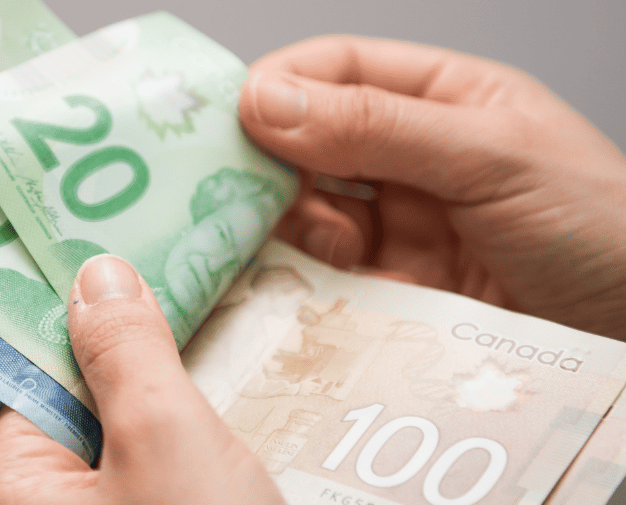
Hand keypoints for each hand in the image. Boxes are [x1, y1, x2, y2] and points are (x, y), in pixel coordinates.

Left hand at [0, 255, 283, 504]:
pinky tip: (236, 401)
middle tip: (186, 283)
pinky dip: (194, 431)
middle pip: (89, 394)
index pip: (35, 370)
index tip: (115, 256)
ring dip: (177, 391)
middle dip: (139, 350)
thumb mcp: (162, 441)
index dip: (78, 311)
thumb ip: (126, 352)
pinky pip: (162, 458)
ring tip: (226, 333)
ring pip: (134, 426)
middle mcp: (49, 500)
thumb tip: (99, 277)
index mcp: (16, 486)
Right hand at [239, 35, 625, 339]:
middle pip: (309, 141)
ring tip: (302, 239)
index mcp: (440, 98)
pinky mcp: (389, 287)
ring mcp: (397, 224)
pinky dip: (305, 273)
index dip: (280, 85)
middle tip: (238, 185)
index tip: (231, 117)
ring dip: (289, 220)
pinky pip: (325, 272)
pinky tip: (311, 278)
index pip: (337, 71)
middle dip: (271, 159)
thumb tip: (269, 102)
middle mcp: (409, 157)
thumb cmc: (599, 226)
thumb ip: (379, 126)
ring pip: (308, 208)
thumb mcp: (491, 156)